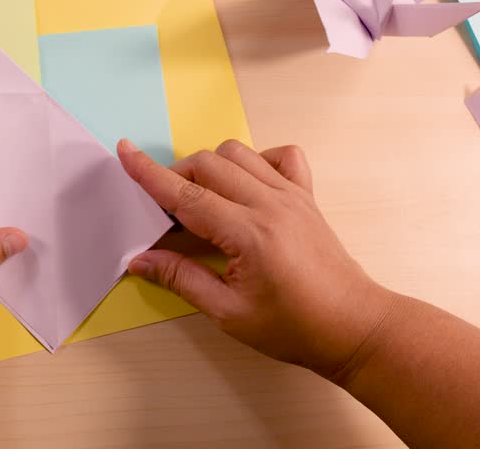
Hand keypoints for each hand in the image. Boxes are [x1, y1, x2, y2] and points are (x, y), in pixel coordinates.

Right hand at [119, 139, 397, 379]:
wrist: (354, 327)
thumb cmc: (295, 327)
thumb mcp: (228, 313)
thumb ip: (181, 278)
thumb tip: (140, 260)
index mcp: (248, 234)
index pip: (186, 195)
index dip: (149, 174)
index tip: (125, 153)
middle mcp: (270, 205)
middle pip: (208, 165)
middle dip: (176, 176)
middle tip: (164, 208)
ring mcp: (292, 196)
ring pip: (238, 153)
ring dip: (211, 166)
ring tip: (202, 199)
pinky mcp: (307, 197)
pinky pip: (280, 156)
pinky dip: (256, 160)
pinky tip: (246, 186)